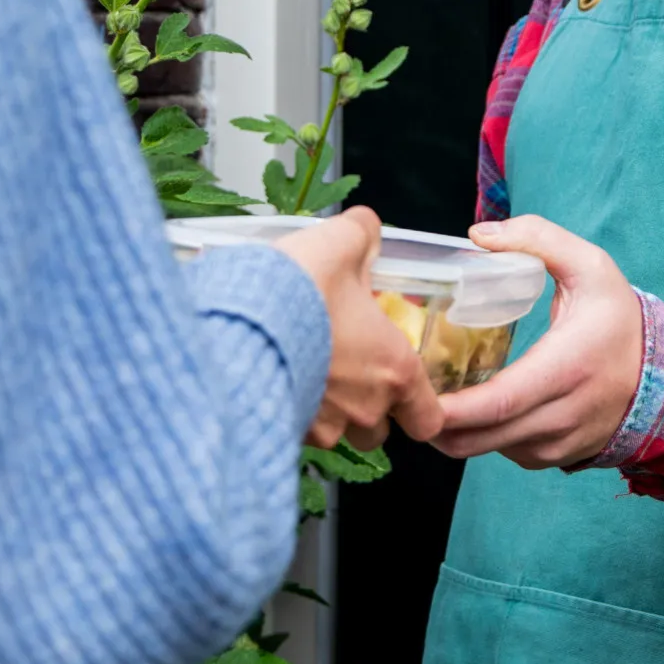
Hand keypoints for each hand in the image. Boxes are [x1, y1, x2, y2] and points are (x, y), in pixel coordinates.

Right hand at [278, 207, 443, 449]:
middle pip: (377, 430)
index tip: (402, 387)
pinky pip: (293, 430)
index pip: (428, 419)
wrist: (235, 322)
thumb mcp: (338, 244)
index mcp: (394, 369)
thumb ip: (361, 236)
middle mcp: (363, 408)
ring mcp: (321, 428)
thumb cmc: (299, 290)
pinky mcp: (280, 432)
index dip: (419, 406)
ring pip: (333, 434)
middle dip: (364, 407)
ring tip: (300, 373)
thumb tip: (365, 229)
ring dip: (325, 412)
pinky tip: (269, 376)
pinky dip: (286, 410)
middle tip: (343, 370)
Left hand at [428, 214, 644, 469]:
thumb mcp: (590, 265)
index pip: (498, 403)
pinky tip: (471, 407)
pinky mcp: (554, 458)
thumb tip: (477, 236)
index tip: (413, 391)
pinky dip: (481, 436)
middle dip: (432, 423)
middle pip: (479, 438)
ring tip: (432, 393)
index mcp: (566, 369)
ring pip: (486, 450)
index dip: (451, 408)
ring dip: (453, 431)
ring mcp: (557, 444)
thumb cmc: (619, 319)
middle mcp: (561, 416)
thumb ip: (537, 238)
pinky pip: (504, 453)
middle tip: (402, 390)